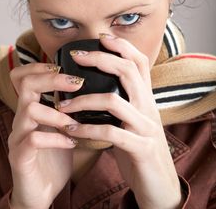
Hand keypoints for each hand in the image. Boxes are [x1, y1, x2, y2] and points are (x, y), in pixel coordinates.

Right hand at [8, 63, 82, 208]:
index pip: (24, 76)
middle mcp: (21, 118)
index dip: (40, 66)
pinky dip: (55, 137)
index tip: (63, 66)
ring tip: (74, 121)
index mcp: (31, 108)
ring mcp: (18, 136)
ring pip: (29, 109)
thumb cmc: (56, 155)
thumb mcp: (64, 126)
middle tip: (77, 82)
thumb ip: (72, 109)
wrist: (42, 191)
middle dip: (53, 79)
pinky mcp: (19, 156)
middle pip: (27, 84)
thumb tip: (100, 89)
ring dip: (57, 113)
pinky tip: (72, 141)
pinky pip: (33, 139)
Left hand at [60, 35, 183, 208]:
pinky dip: (87, 130)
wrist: (158, 181)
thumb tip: (94, 85)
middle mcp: (148, 107)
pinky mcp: (140, 148)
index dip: (122, 46)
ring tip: (62, 105)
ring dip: (83, 100)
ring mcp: (146, 127)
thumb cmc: (138, 145)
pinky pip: (110, 133)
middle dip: (100, 59)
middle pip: (127, 72)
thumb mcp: (132, 118)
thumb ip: (121, 101)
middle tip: (76, 56)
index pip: (139, 62)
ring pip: (114, 102)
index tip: (101, 37)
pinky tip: (71, 129)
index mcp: (146, 97)